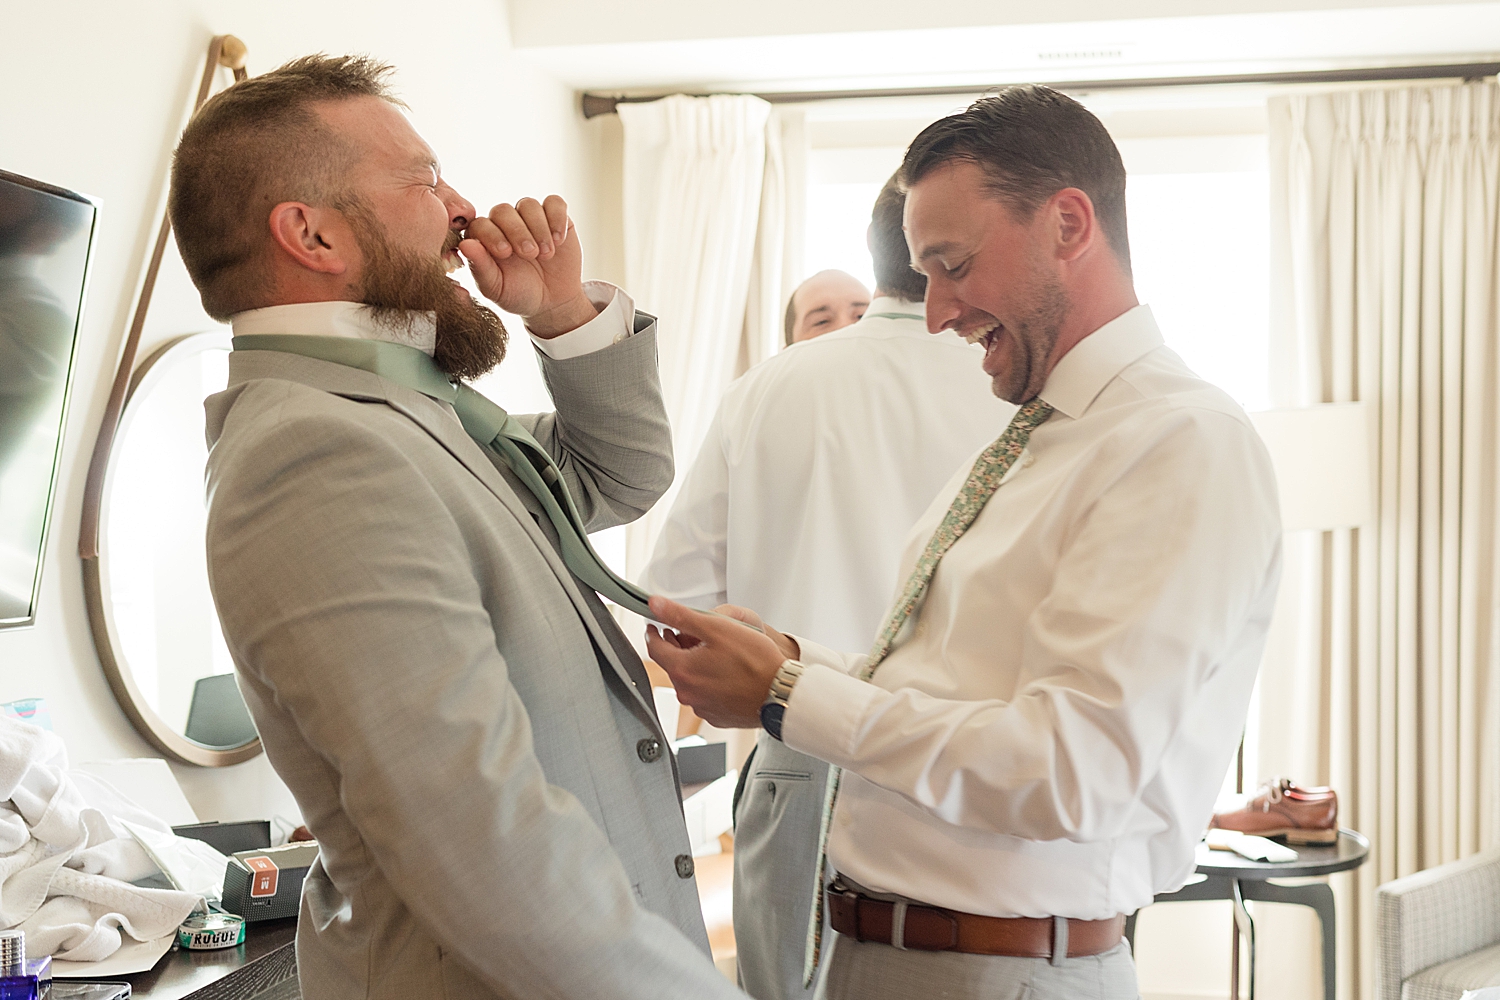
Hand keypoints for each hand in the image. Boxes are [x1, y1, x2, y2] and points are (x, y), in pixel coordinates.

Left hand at [459, 195, 597, 336]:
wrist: (552, 301)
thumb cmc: (518, 294)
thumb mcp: (497, 288)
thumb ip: (480, 266)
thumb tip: (465, 245)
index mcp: (484, 238)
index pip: (480, 224)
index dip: (492, 235)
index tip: (505, 253)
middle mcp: (504, 223)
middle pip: (503, 210)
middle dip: (517, 232)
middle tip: (529, 255)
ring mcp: (529, 218)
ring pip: (529, 205)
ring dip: (539, 228)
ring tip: (546, 254)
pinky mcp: (554, 216)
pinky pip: (554, 203)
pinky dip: (557, 218)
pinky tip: (559, 240)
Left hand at [645, 596, 787, 729]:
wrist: (780, 692)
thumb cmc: (755, 661)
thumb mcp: (716, 628)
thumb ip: (681, 615)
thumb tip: (655, 605)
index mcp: (682, 670)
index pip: (655, 648)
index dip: (654, 633)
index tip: (656, 626)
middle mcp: (687, 693)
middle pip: (673, 665)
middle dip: (678, 648)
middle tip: (691, 635)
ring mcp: (702, 708)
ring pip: (690, 681)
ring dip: (695, 666)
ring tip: (715, 653)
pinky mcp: (717, 716)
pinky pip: (705, 696)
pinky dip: (708, 683)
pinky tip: (725, 673)